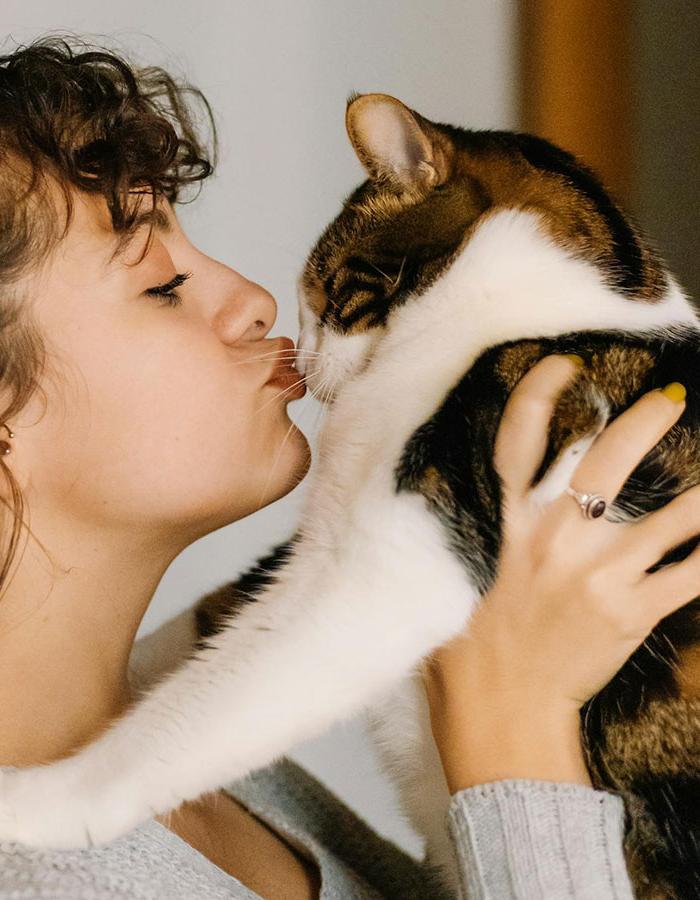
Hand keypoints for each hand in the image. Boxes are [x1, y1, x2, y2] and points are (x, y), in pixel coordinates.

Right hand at [422, 354, 699, 792]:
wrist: (499, 710)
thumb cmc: (465, 648)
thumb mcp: (451, 577)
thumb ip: (474, 534)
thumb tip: (479, 501)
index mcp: (503, 525)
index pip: (518, 444)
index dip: (540, 396)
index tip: (564, 365)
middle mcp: (553, 538)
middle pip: (605, 463)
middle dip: (644, 424)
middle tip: (671, 400)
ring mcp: (599, 574)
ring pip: (674, 516)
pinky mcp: (634, 612)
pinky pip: (694, 573)